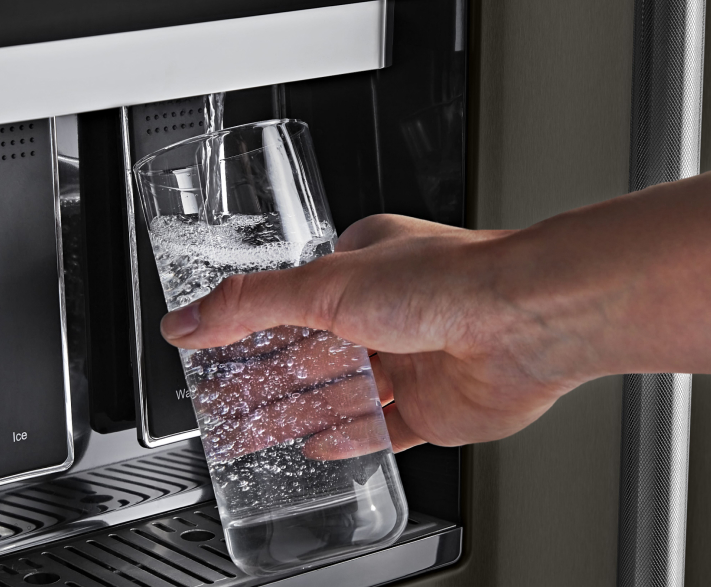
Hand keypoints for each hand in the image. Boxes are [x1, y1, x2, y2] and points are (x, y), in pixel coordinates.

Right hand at [162, 215, 589, 454]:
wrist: (524, 322)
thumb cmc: (449, 281)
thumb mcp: (325, 285)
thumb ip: (250, 305)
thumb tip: (186, 319)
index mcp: (365, 264)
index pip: (292, 297)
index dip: (250, 326)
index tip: (211, 348)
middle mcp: (390, 310)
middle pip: (313, 352)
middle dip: (266, 378)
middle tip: (220, 401)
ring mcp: (412, 360)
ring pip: (341, 393)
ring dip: (295, 412)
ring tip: (249, 431)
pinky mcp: (434, 407)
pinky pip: (381, 429)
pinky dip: (347, 438)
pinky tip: (316, 446)